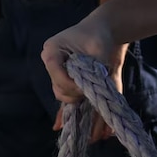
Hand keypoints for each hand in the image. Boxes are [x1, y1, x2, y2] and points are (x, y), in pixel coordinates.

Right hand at [41, 19, 122, 142]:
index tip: (87, 90)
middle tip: (93, 97)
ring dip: (77, 107)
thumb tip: (94, 92)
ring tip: (90, 126)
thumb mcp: (99, 49)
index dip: (72, 86)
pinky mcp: (68, 80)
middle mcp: (53, 64)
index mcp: (53, 52)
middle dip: (76, 97)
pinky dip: (67, 111)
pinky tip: (60, 126)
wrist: (103, 29)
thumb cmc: (99, 35)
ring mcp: (59, 73)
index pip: (58, 76)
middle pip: (60, 89)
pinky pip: (67, 98)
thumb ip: (96, 69)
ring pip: (64, 96)